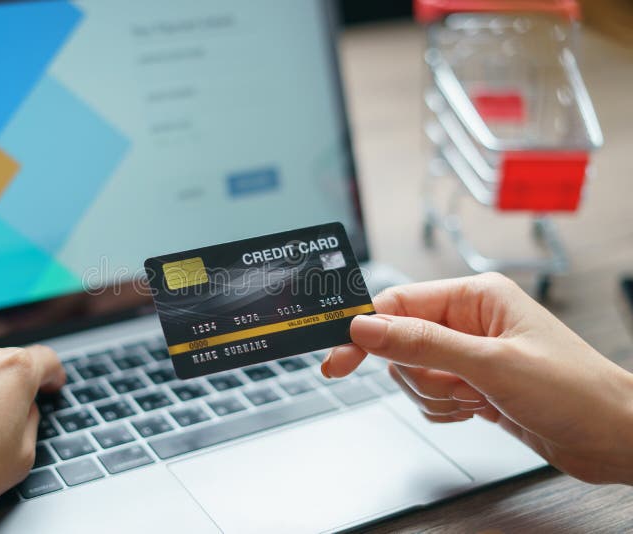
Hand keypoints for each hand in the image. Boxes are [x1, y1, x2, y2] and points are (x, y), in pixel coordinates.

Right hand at [322, 273, 632, 484]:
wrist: (613, 438)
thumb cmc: (574, 389)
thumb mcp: (491, 364)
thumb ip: (423, 343)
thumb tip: (366, 328)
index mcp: (474, 297)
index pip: (398, 304)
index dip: (365, 331)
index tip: (336, 357)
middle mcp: (468, 322)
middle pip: (400, 344)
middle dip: (420, 374)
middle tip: (456, 386)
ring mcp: (469, 355)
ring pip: (412, 374)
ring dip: (437, 396)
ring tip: (477, 399)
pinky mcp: (471, 384)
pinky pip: (430, 396)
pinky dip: (446, 409)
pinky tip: (479, 410)